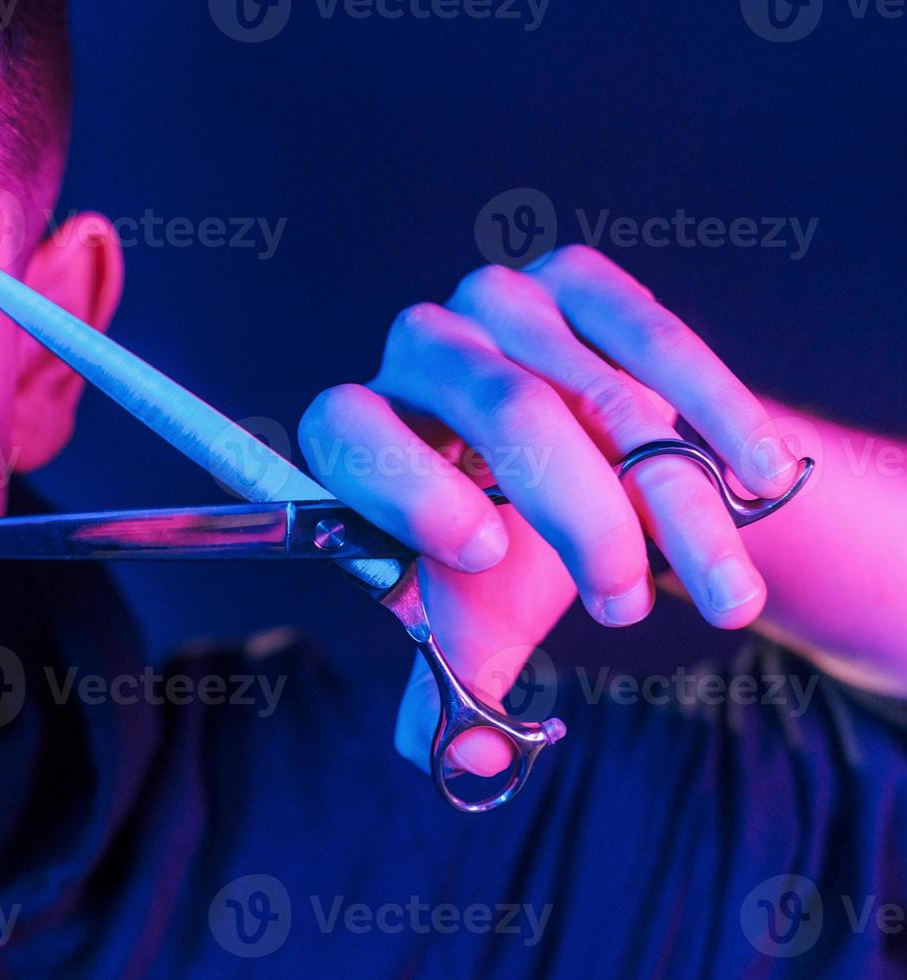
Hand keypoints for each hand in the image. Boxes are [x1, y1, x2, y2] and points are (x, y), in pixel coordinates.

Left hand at [297, 245, 803, 774]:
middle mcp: (419, 349)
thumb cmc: (516, 549)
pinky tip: (755, 479)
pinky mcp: (577, 280)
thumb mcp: (479, 617)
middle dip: (580, 521)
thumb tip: (463, 763)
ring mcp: (498, 303)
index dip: (406, 486)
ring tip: (726, 590)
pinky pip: (654, 337)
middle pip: (499, 409)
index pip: (344, 429)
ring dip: (672, 502)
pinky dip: (715, 414)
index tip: (482, 554)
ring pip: (600, 395)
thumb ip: (454, 688)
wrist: (591, 473)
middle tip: (624, 609)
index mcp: (361, 428)